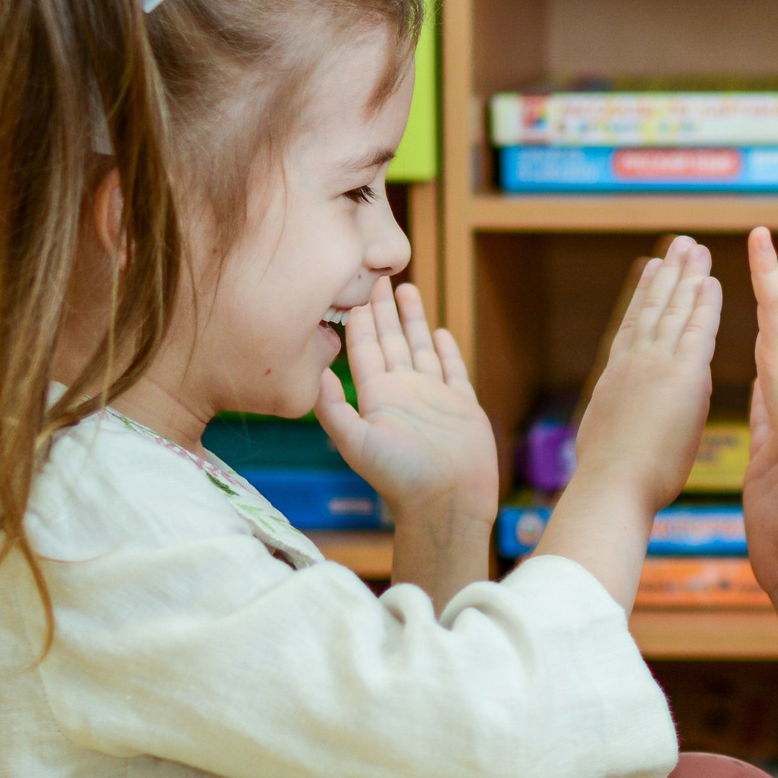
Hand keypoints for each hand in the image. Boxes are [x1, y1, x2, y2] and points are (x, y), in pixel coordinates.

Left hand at [317, 280, 498, 532]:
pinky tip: (438, 331)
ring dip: (412, 319)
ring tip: (406, 288)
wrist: (446, 502)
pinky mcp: (461, 405)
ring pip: (420, 347)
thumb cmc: (399, 478)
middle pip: (390, 339)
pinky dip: (445, 349)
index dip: (358, 318)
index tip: (352, 287)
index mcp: (377, 395)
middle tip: (377, 276)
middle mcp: (403, 391)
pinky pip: (452, 369)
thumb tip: (317, 370)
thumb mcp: (355, 442)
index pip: (364, 347)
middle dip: (383, 309)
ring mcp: (433, 396)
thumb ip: (333, 407)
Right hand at [532, 238, 721, 610]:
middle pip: (652, 306)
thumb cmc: (613, 479)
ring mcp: (656, 364)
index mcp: (617, 375)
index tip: (653, 269)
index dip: (645, 295)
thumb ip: (626, 410)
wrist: (612, 487)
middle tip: (677, 244)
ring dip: (685, 275)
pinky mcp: (683, 375)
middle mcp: (633, 361)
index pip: (634, 325)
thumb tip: (630, 407)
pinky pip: (698, 329)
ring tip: (692, 247)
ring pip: (673, 309)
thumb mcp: (611, 432)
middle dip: (667, 273)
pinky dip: (704, 303)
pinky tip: (711, 281)